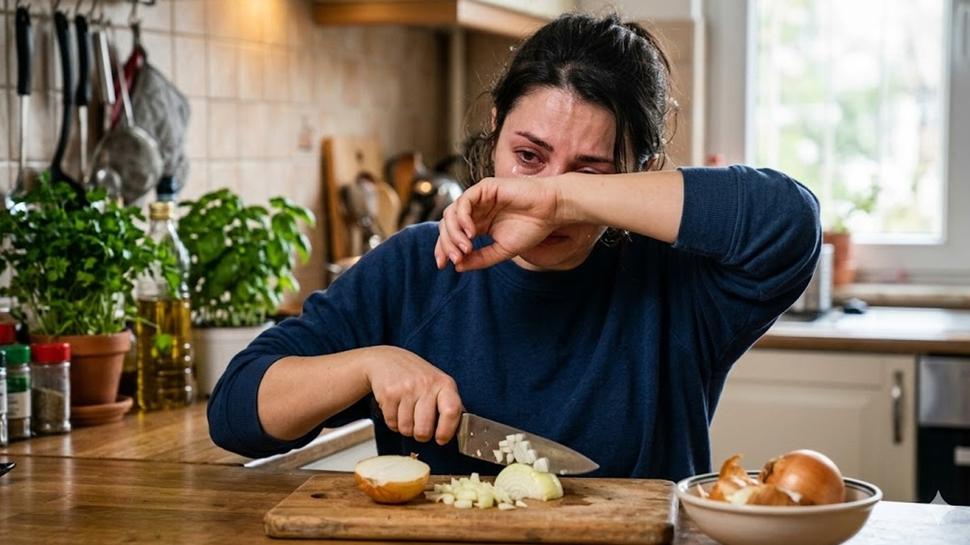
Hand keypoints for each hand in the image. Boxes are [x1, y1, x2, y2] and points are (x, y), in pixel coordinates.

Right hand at [364, 346, 463, 444]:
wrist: (386, 359)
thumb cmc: (416, 375)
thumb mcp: (438, 383)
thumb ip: (450, 404)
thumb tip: (463, 428)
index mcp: (444, 384)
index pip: (452, 411)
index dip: (447, 431)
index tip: (441, 439)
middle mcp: (426, 385)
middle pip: (424, 429)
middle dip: (421, 435)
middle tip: (420, 427)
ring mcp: (406, 389)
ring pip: (406, 429)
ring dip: (406, 428)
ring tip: (407, 414)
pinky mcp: (389, 394)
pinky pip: (392, 423)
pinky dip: (393, 422)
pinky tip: (396, 409)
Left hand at [434, 176, 561, 270]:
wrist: (550, 211)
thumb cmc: (532, 228)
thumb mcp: (502, 250)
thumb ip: (480, 258)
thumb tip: (457, 267)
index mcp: (478, 223)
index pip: (451, 235)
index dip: (443, 249)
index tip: (443, 266)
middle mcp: (475, 210)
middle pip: (447, 225)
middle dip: (446, 243)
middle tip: (456, 258)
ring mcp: (478, 198)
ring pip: (451, 213)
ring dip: (454, 233)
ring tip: (466, 247)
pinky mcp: (484, 187)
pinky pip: (464, 201)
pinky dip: (463, 218)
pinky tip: (472, 232)